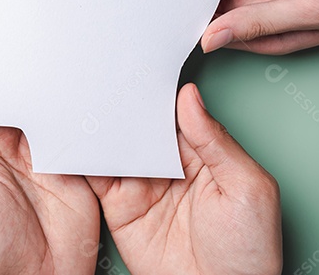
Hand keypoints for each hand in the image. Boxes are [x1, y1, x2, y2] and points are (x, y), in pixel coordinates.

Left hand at [0, 79, 98, 274]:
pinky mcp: (77, 163)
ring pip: (51, 107)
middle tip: (35, 45)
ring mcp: (47, 151)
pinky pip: (81, 130)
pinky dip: (85, 114)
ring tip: (62, 61)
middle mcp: (13, 144)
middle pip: (19, 96)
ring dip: (57, 90)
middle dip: (26, 73)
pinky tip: (85, 95)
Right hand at [87, 84, 282, 274]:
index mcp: (203, 154)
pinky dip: (80, 158)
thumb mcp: (248, 187)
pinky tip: (71, 139)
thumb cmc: (247, 251)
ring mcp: (141, 185)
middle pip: (138, 126)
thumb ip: (217, 141)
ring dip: (98, 127)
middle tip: (98, 78)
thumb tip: (190, 97)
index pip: (173, 113)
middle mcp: (169, 165)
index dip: (154, 92)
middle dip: (120, 105)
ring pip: (114, 146)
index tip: (135, 68)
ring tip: (78, 101)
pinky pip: (96, 176)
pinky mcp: (118, 206)